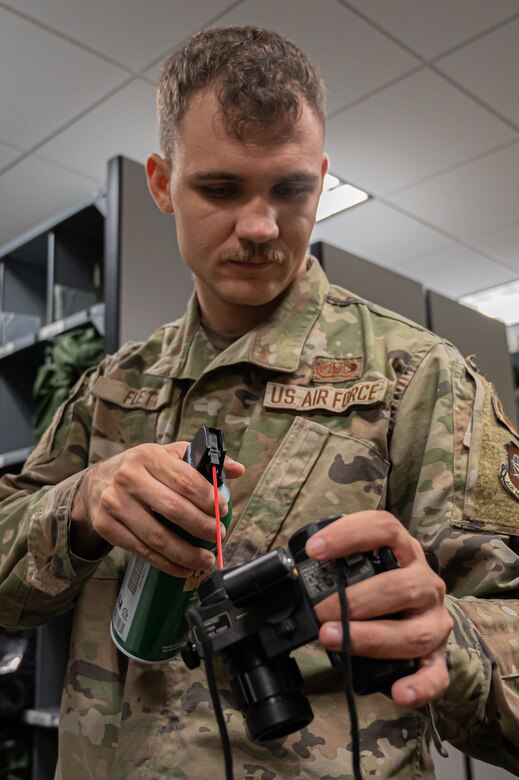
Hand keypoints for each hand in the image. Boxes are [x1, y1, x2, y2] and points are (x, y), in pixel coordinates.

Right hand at [70, 442, 243, 575]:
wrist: (96, 484)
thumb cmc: (141, 469)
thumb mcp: (168, 455)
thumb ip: (202, 461)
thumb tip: (237, 469)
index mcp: (148, 456)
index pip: (186, 480)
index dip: (209, 499)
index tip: (224, 510)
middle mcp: (129, 478)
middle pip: (175, 509)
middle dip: (203, 527)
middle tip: (219, 536)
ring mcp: (115, 504)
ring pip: (158, 536)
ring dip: (187, 553)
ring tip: (206, 560)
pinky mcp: (107, 527)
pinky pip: (143, 551)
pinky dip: (167, 564)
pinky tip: (184, 568)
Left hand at [305, 511, 452, 708]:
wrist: (420, 614)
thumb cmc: (381, 586)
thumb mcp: (365, 566)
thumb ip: (336, 567)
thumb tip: (290, 575)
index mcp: (404, 552)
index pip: (384, 529)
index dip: (349, 535)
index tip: (314, 550)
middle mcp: (425, 582)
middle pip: (399, 587)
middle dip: (354, 601)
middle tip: (319, 612)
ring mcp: (435, 620)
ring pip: (413, 633)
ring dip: (369, 638)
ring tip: (333, 639)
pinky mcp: (439, 657)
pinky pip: (436, 675)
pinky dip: (418, 687)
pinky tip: (398, 693)